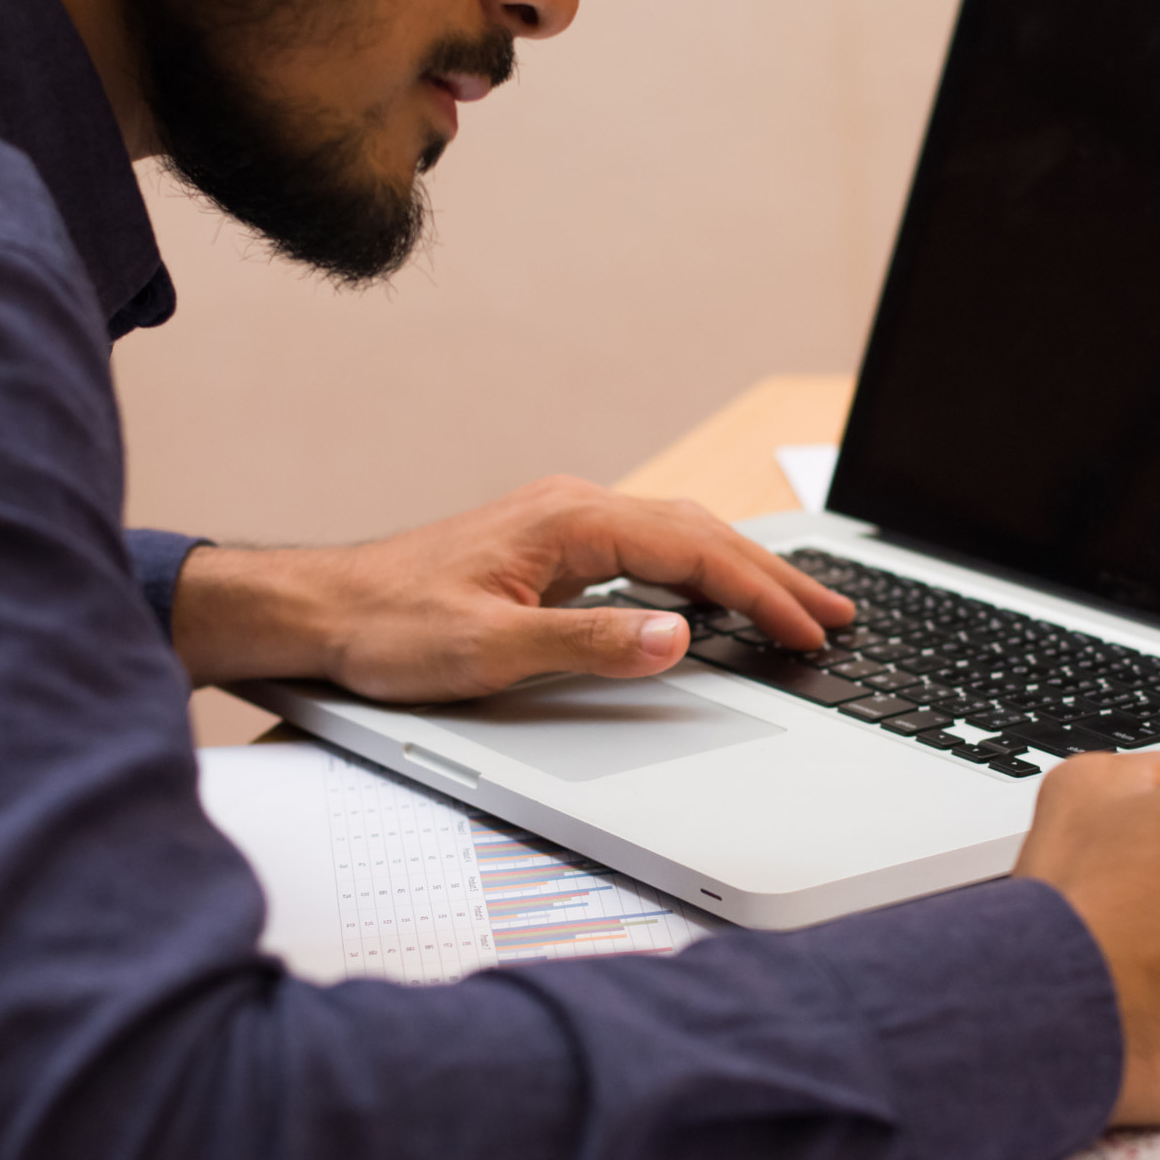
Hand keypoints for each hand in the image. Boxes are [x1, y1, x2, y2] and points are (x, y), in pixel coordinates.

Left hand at [167, 476, 854, 700]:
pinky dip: (700, 571)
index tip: (812, 631)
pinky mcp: (552, 547)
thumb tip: (678, 639)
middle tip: (837, 617)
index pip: (696, 551)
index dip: (763, 593)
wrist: (322, 610)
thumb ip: (589, 644)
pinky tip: (714, 598)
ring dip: (743, 570)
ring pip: (680, 536)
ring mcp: (564, 524)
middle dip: (776, 575)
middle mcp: (574, 508)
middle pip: (702, 533)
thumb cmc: (388, 628)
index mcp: (571, 521)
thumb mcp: (489, 650)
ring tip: (799, 606)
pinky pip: (650, 548)